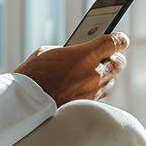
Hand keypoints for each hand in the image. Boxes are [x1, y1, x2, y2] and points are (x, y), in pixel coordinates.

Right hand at [13, 33, 128, 106]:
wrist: (26, 104)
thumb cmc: (33, 75)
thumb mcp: (48, 53)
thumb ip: (69, 52)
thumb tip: (78, 55)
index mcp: (86, 54)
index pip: (116, 42)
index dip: (120, 40)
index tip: (119, 39)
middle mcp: (95, 73)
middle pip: (119, 63)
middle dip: (113, 59)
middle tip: (105, 57)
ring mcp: (93, 92)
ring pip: (110, 81)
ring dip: (104, 76)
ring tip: (90, 74)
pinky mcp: (88, 106)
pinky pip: (99, 96)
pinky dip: (93, 91)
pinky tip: (82, 89)